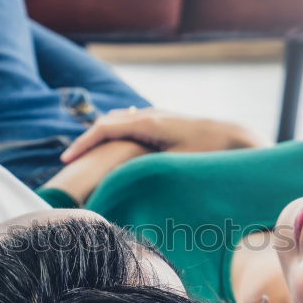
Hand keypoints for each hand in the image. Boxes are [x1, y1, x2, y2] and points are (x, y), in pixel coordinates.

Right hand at [60, 108, 262, 162]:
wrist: (235, 138)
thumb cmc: (209, 154)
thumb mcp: (177, 165)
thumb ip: (151, 171)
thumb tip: (125, 186)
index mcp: (149, 125)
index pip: (105, 129)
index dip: (83, 144)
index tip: (67, 160)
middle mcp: (151, 116)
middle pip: (108, 122)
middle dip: (87, 141)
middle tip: (70, 161)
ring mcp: (158, 116)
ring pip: (119, 121)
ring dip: (101, 136)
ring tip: (86, 155)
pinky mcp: (165, 122)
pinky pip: (131, 123)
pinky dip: (116, 132)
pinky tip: (114, 142)